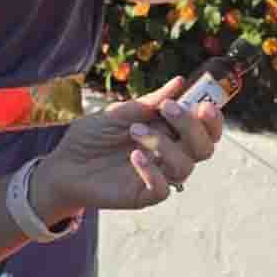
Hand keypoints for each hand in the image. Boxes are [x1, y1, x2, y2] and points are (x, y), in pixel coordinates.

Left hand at [35, 77, 223, 215]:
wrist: (64, 164)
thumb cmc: (92, 137)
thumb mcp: (119, 113)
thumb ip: (149, 102)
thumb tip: (180, 81)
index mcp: (169, 132)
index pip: (205, 128)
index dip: (212, 118)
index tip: (204, 103)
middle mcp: (169, 154)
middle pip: (204, 147)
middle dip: (192, 126)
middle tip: (168, 108)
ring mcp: (158, 175)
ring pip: (186, 167)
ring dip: (165, 145)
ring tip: (135, 130)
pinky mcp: (143, 195)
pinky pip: (163, 189)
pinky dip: (152, 171)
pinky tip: (134, 156)